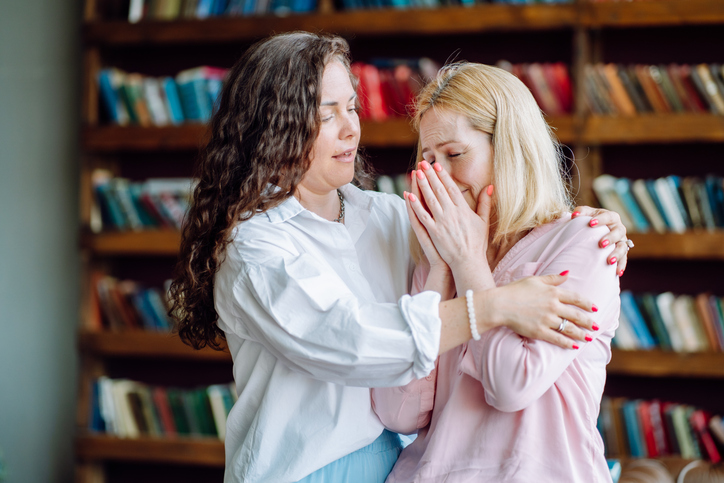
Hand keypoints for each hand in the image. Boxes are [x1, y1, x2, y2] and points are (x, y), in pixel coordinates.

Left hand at [405, 161, 490, 270]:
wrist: (468, 262)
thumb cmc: (477, 243)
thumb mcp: (483, 221)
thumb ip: (485, 203)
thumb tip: (490, 186)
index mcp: (463, 210)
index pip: (451, 188)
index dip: (443, 176)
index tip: (436, 165)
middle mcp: (452, 214)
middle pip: (439, 190)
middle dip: (430, 176)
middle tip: (423, 163)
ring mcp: (442, 223)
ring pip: (429, 200)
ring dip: (422, 185)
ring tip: (416, 173)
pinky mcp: (434, 232)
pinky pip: (422, 216)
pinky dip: (415, 205)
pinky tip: (409, 195)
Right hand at [481, 272, 597, 348]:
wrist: (500, 304)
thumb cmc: (514, 290)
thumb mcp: (534, 280)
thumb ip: (553, 278)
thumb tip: (568, 274)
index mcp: (553, 292)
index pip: (576, 298)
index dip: (587, 304)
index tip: (595, 308)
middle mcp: (553, 306)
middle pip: (576, 315)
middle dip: (589, 322)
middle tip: (596, 326)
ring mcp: (547, 320)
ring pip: (570, 328)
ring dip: (581, 334)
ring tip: (588, 338)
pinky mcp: (540, 332)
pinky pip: (558, 339)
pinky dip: (567, 343)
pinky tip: (574, 346)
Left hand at [572, 206, 627, 275]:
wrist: (595, 230)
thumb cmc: (590, 220)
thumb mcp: (586, 214)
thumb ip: (581, 212)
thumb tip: (574, 215)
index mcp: (611, 217)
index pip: (608, 217)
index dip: (601, 220)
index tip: (591, 223)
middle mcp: (618, 228)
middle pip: (618, 232)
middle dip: (611, 238)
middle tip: (601, 244)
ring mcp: (621, 241)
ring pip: (623, 247)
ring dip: (617, 254)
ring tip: (610, 261)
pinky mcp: (622, 252)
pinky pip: (624, 259)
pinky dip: (621, 266)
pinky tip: (617, 273)